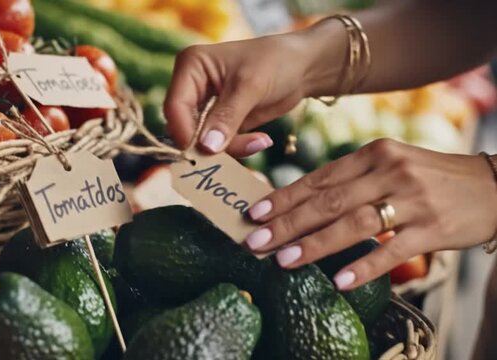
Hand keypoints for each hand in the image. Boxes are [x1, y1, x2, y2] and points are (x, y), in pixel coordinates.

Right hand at [164, 34, 313, 157]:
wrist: (302, 67)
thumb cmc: (276, 62)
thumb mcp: (250, 86)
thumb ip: (226, 117)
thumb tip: (206, 147)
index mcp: (190, 66)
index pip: (175, 106)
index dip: (186, 132)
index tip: (207, 152)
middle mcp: (191, 86)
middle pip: (185, 127)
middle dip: (211, 144)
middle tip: (244, 148)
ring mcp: (204, 106)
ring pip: (201, 140)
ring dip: (229, 148)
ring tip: (259, 142)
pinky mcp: (219, 122)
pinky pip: (218, 145)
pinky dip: (237, 148)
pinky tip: (260, 141)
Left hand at [245, 139, 496, 289]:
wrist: (493, 186)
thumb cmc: (429, 178)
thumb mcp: (390, 165)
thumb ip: (351, 180)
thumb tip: (301, 204)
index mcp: (373, 154)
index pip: (319, 178)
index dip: (284, 198)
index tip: (254, 213)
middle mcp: (390, 171)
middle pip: (329, 201)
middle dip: (287, 223)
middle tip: (255, 241)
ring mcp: (413, 199)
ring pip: (355, 224)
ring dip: (316, 244)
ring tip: (284, 260)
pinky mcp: (434, 228)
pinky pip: (393, 250)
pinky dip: (364, 266)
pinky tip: (340, 282)